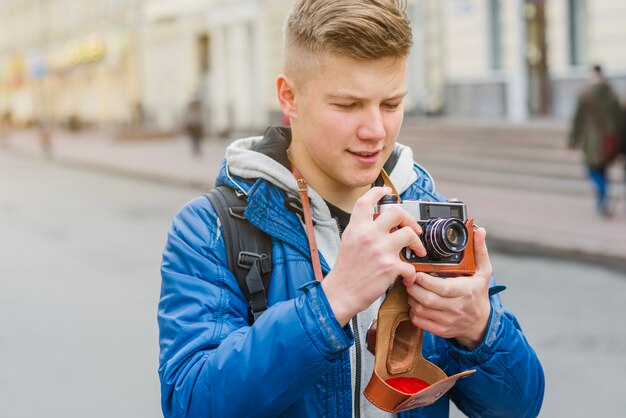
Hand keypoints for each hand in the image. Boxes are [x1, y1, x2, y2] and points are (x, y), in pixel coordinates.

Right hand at [322, 187, 425, 325]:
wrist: (341, 293)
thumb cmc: (345, 271)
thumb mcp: (348, 241)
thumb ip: (362, 229)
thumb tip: (378, 221)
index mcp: (357, 228)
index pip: (366, 201)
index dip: (378, 192)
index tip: (387, 191)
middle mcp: (368, 235)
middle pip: (396, 212)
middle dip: (410, 219)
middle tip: (413, 229)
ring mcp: (380, 250)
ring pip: (409, 234)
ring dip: (417, 244)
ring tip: (417, 252)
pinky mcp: (389, 266)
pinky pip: (410, 265)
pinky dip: (411, 273)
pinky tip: (407, 277)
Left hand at [403, 227, 492, 349]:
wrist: (481, 324)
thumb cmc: (478, 295)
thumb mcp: (483, 272)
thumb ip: (479, 251)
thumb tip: (479, 231)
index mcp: (465, 291)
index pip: (441, 287)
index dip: (425, 281)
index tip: (416, 272)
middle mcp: (456, 307)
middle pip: (427, 299)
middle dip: (413, 288)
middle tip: (408, 279)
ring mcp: (448, 320)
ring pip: (421, 310)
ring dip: (411, 298)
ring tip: (411, 289)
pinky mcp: (441, 330)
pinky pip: (420, 321)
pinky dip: (413, 312)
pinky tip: (414, 303)